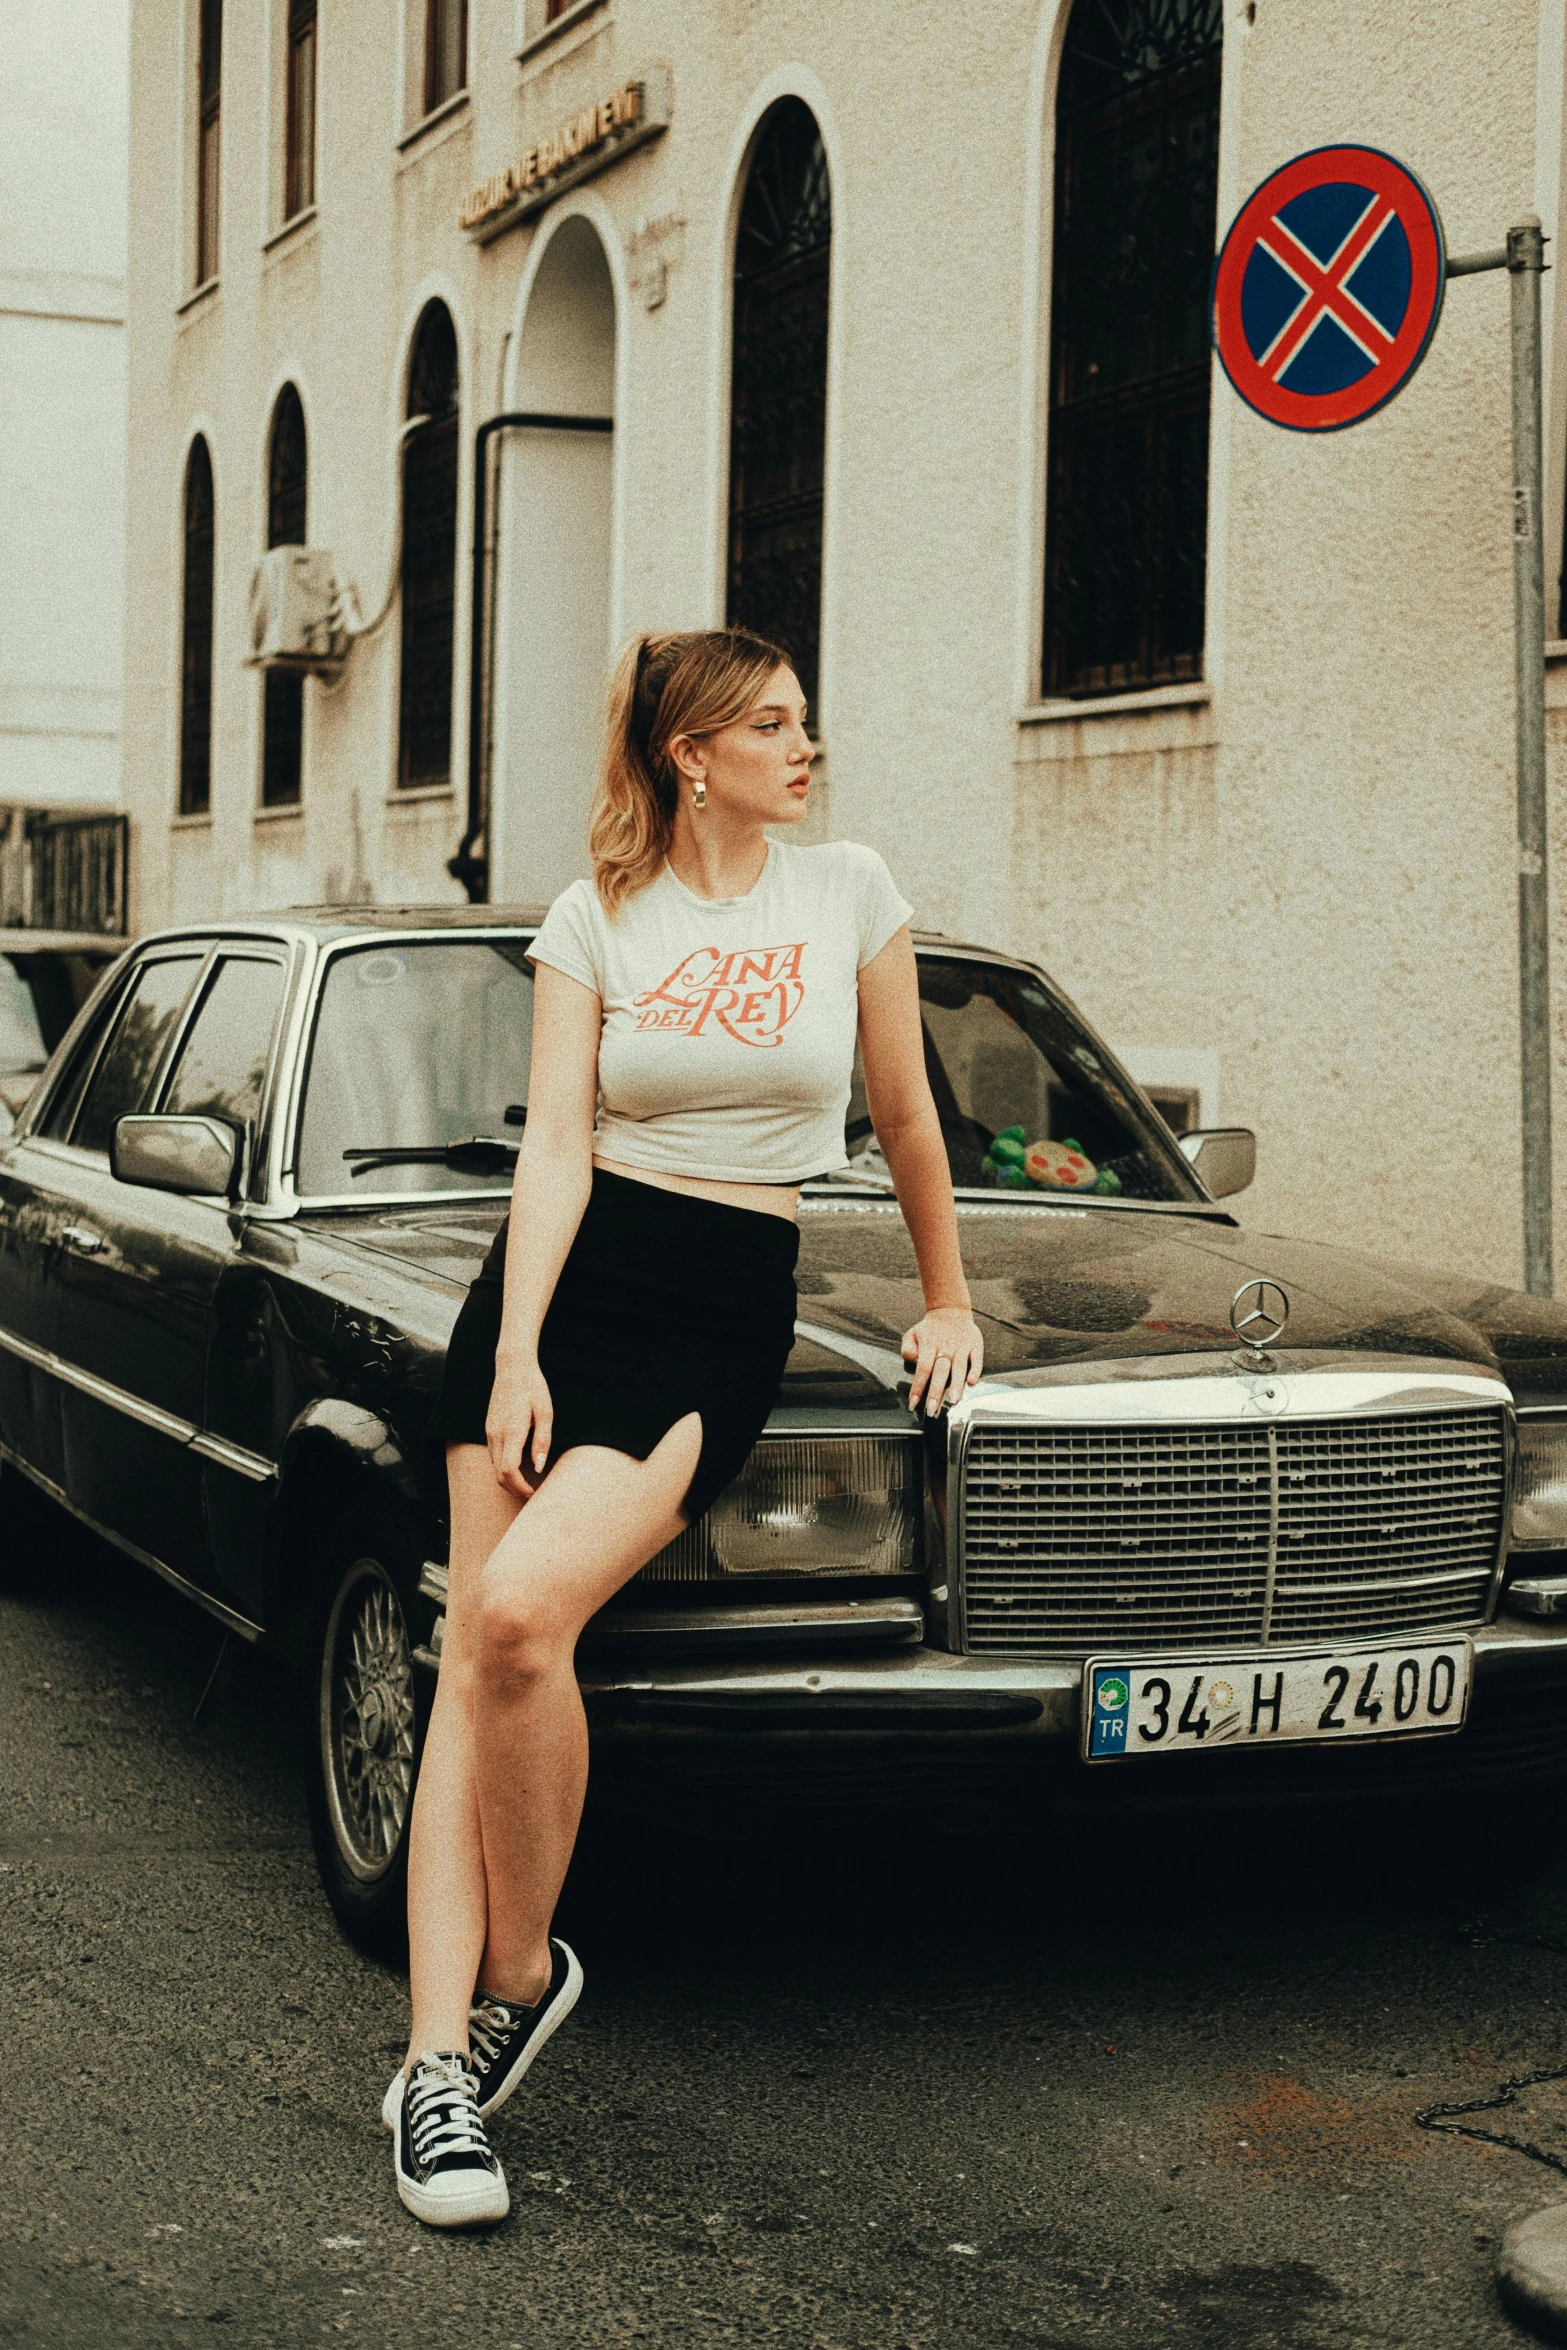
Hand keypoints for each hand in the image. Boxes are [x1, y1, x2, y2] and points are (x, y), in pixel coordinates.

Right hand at [486, 1352, 553, 1497]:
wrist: (512, 1367)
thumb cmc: (533, 1388)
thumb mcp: (546, 1412)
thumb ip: (542, 1440)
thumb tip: (538, 1467)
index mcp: (512, 1431)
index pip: (509, 1470)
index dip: (520, 1487)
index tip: (534, 1493)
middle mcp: (496, 1434)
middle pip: (499, 1475)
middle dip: (514, 1489)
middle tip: (533, 1495)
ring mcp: (489, 1432)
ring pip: (494, 1467)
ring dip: (509, 1480)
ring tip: (528, 1484)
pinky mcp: (489, 1429)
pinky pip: (493, 1456)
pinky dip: (504, 1468)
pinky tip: (520, 1467)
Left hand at [901, 1305, 982, 1417]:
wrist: (950, 1310)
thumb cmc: (929, 1329)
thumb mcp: (911, 1335)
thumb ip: (907, 1350)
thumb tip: (914, 1362)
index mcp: (929, 1345)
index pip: (922, 1369)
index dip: (918, 1388)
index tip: (913, 1405)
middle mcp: (946, 1347)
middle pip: (940, 1372)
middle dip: (936, 1393)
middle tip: (933, 1411)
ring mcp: (962, 1346)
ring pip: (959, 1368)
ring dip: (956, 1385)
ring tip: (954, 1401)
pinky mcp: (975, 1344)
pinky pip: (977, 1359)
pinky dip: (975, 1370)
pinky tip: (972, 1382)